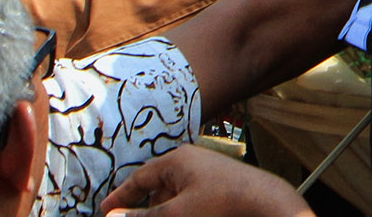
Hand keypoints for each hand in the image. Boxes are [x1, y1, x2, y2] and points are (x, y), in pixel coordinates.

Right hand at [102, 143, 313, 215]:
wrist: (266, 204)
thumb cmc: (222, 203)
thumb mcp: (176, 212)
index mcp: (178, 161)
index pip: (139, 177)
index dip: (121, 196)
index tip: (105, 211)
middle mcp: (191, 162)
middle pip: (156, 187)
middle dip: (142, 208)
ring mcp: (206, 174)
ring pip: (172, 196)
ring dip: (162, 210)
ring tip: (159, 216)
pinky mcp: (218, 187)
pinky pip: (189, 199)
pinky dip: (179, 210)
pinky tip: (180, 215)